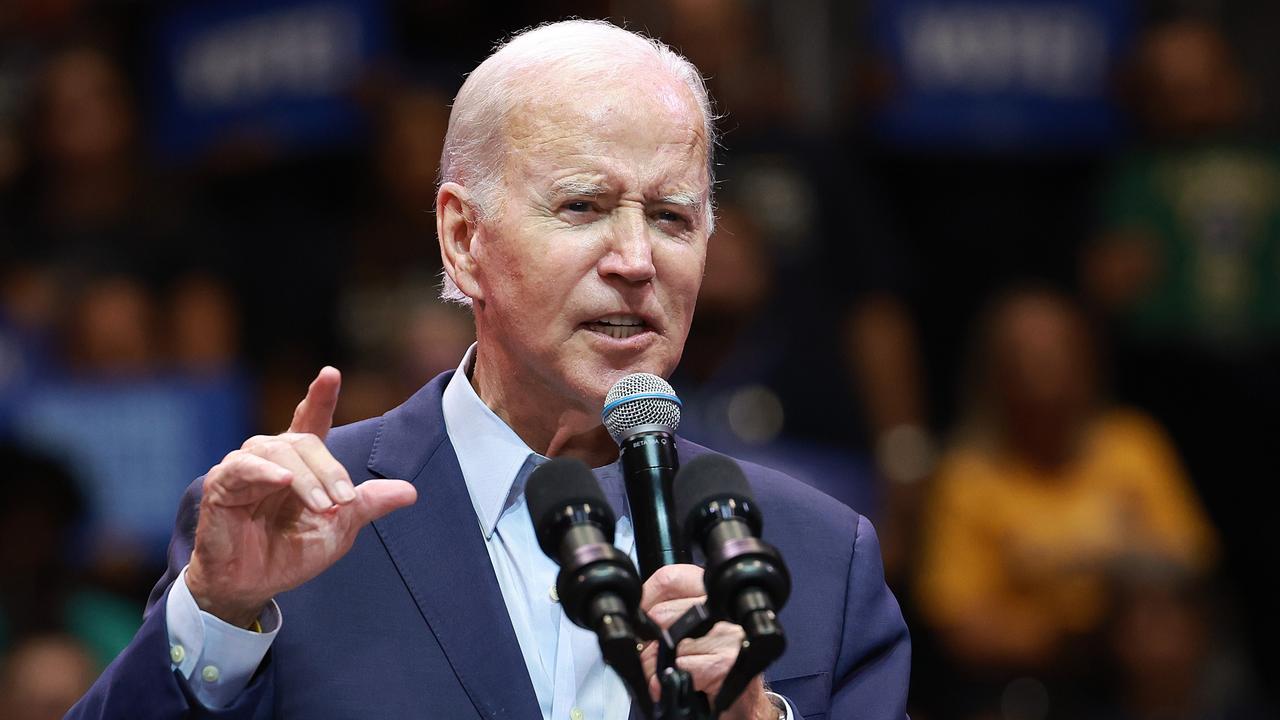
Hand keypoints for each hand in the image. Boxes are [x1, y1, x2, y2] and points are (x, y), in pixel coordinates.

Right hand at [186, 367, 416, 627]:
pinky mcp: (222, 485)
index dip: (320, 397)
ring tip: (324, 506)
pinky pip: (243, 468)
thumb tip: (411, 492)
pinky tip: (283, 481)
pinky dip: (266, 472)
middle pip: (305, 442)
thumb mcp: (338, 528)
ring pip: (279, 450)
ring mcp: (244, 468)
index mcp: (299, 463)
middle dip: (331, 469)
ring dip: (307, 478)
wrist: (252, 586)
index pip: (311, 420)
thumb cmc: (290, 552)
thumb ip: (368, 505)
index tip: (330, 374)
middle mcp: (271, 458)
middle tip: (344, 501)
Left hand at [639, 565, 775, 719]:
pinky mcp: (725, 662)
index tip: (640, 616)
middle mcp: (723, 611)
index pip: (670, 578)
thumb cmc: (714, 666)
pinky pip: (682, 667)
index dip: (646, 597)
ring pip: (668, 643)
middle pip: (662, 614)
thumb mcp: (692, 635)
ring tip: (671, 674)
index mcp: (712, 596)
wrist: (743, 702)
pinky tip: (689, 683)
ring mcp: (726, 635)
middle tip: (653, 660)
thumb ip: (666, 620)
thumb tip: (637, 627)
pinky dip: (676, 681)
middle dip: (648, 643)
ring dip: (658, 667)